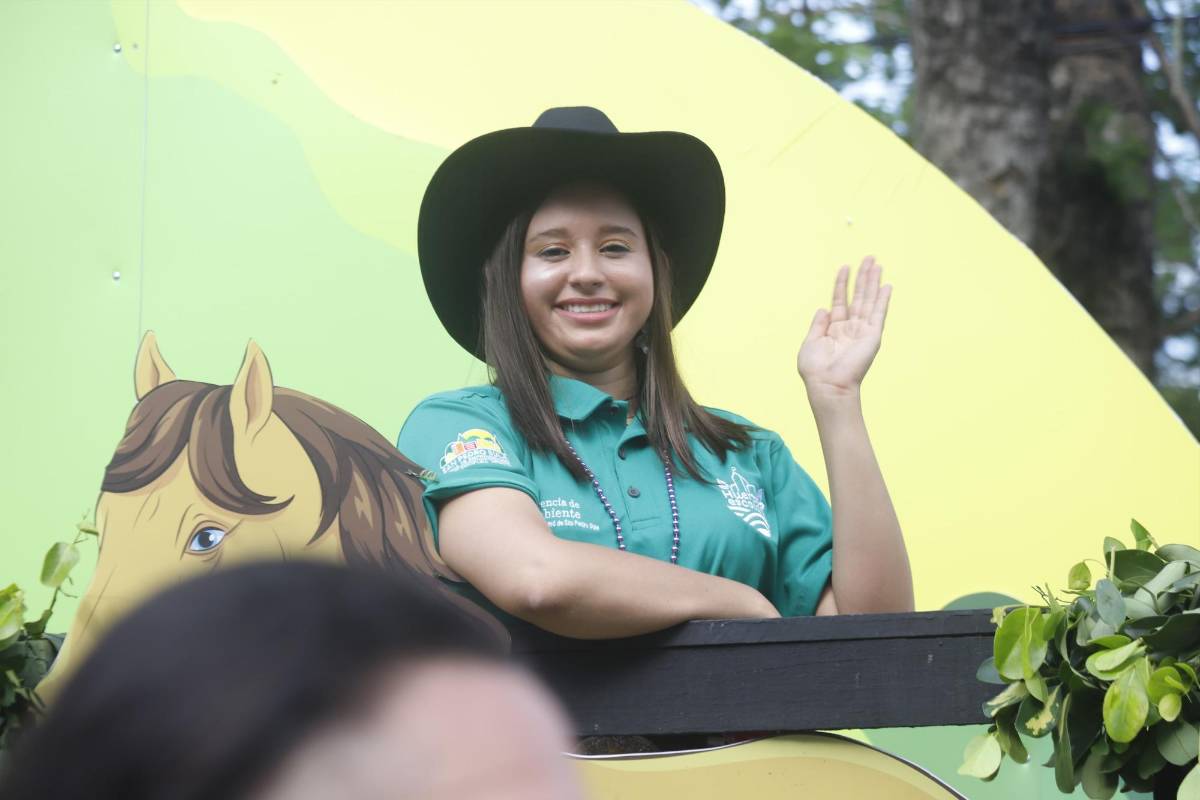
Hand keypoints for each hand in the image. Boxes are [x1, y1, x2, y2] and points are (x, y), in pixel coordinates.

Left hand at [797, 257, 890, 402]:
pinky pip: (878, 313)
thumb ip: (818, 324)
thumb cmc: (816, 369)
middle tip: (869, 258)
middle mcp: (850, 327)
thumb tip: (824, 308)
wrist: (827, 385)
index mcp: (835, 329)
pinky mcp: (872, 336)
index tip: (845, 266)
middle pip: (858, 296)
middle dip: (863, 277)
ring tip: (877, 263)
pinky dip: (883, 299)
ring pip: (869, 300)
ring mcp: (862, 331)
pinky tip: (886, 285)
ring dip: (873, 282)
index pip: (840, 300)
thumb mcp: (811, 342)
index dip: (842, 283)